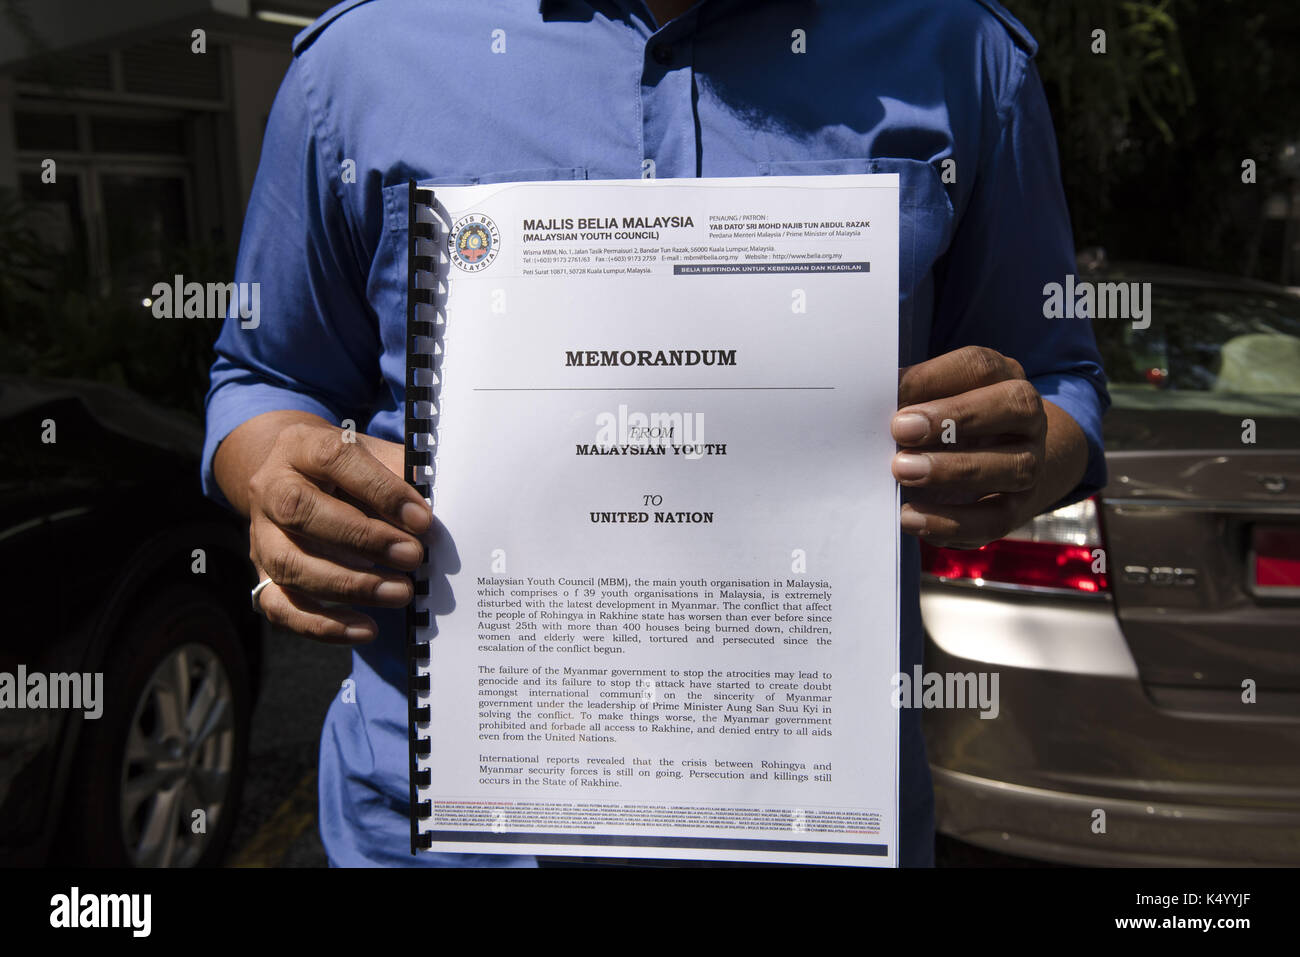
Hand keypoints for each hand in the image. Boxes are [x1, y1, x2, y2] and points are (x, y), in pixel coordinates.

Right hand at [245, 421, 431, 642]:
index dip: (380, 489)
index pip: (335, 460)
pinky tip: (366, 629)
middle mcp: (271, 487)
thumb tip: (428, 518)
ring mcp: (261, 533)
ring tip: (399, 593)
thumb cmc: (348, 469)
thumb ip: (400, 476)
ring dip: (349, 585)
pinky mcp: (262, 573)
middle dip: (363, 538)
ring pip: (290, 564)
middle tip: (412, 556)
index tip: (421, 518)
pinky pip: (281, 607)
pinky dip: (323, 625)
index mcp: (301, 445)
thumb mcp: (373, 455)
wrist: (296, 476)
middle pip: (301, 512)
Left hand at [893, 345, 1059, 548]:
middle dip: (954, 418)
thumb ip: (911, 399)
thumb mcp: (936, 400)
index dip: (934, 378)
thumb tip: (866, 403)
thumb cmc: (951, 421)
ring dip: (952, 470)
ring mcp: (1030, 463)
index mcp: (1003, 377)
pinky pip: (995, 520)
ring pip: (1013, 466)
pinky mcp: (1019, 508)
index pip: (979, 367)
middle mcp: (1028, 418)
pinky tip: (909, 517)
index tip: (892, 391)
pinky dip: (950, 522)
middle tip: (900, 429)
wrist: (1000, 462)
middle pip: (1012, 407)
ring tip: (902, 471)